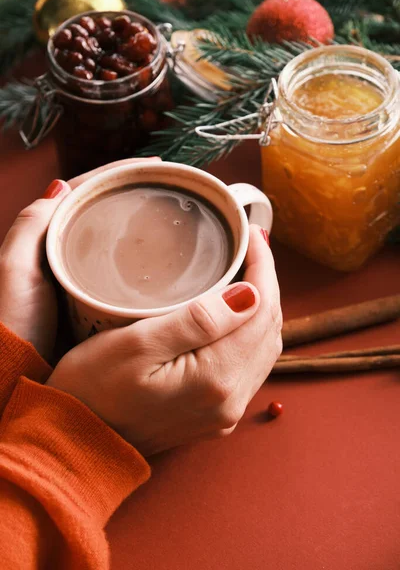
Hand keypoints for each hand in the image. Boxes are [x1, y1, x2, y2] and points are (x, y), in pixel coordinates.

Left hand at [0, 157, 159, 360]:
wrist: (15, 374)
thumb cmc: (12, 322)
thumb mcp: (14, 269)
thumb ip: (30, 226)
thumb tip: (59, 184)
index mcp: (46, 237)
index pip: (87, 191)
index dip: (120, 173)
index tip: (156, 166)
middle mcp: (67, 252)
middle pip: (107, 213)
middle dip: (138, 196)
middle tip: (173, 191)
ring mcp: (84, 276)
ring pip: (118, 242)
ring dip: (144, 228)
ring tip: (176, 220)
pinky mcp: (96, 301)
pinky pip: (124, 272)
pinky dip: (144, 262)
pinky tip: (166, 263)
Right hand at [47, 226, 281, 455]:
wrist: (76, 442)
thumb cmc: (93, 390)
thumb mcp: (137, 345)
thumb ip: (199, 321)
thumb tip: (251, 294)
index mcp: (216, 379)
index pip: (261, 310)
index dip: (263, 267)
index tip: (252, 234)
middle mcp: (230, 399)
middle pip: (268, 328)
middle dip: (266, 282)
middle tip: (250, 246)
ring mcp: (225, 410)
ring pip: (263, 347)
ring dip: (261, 307)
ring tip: (247, 271)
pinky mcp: (215, 412)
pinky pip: (249, 365)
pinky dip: (249, 332)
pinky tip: (235, 312)